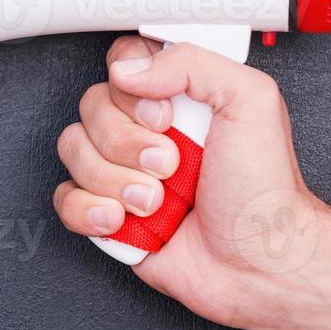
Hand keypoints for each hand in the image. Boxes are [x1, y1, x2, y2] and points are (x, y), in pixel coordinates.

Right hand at [53, 35, 329, 328]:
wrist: (258, 266)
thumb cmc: (265, 193)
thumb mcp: (251, 103)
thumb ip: (193, 63)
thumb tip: (129, 68)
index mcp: (178, 97)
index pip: (122, 63)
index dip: (131, 90)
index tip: (163, 116)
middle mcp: (146, 130)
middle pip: (90, 106)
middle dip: (127, 142)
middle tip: (168, 165)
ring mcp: (122, 170)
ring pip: (73, 149)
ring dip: (115, 180)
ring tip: (155, 201)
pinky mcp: (107, 211)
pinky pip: (65, 197)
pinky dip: (90, 210)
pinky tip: (124, 219)